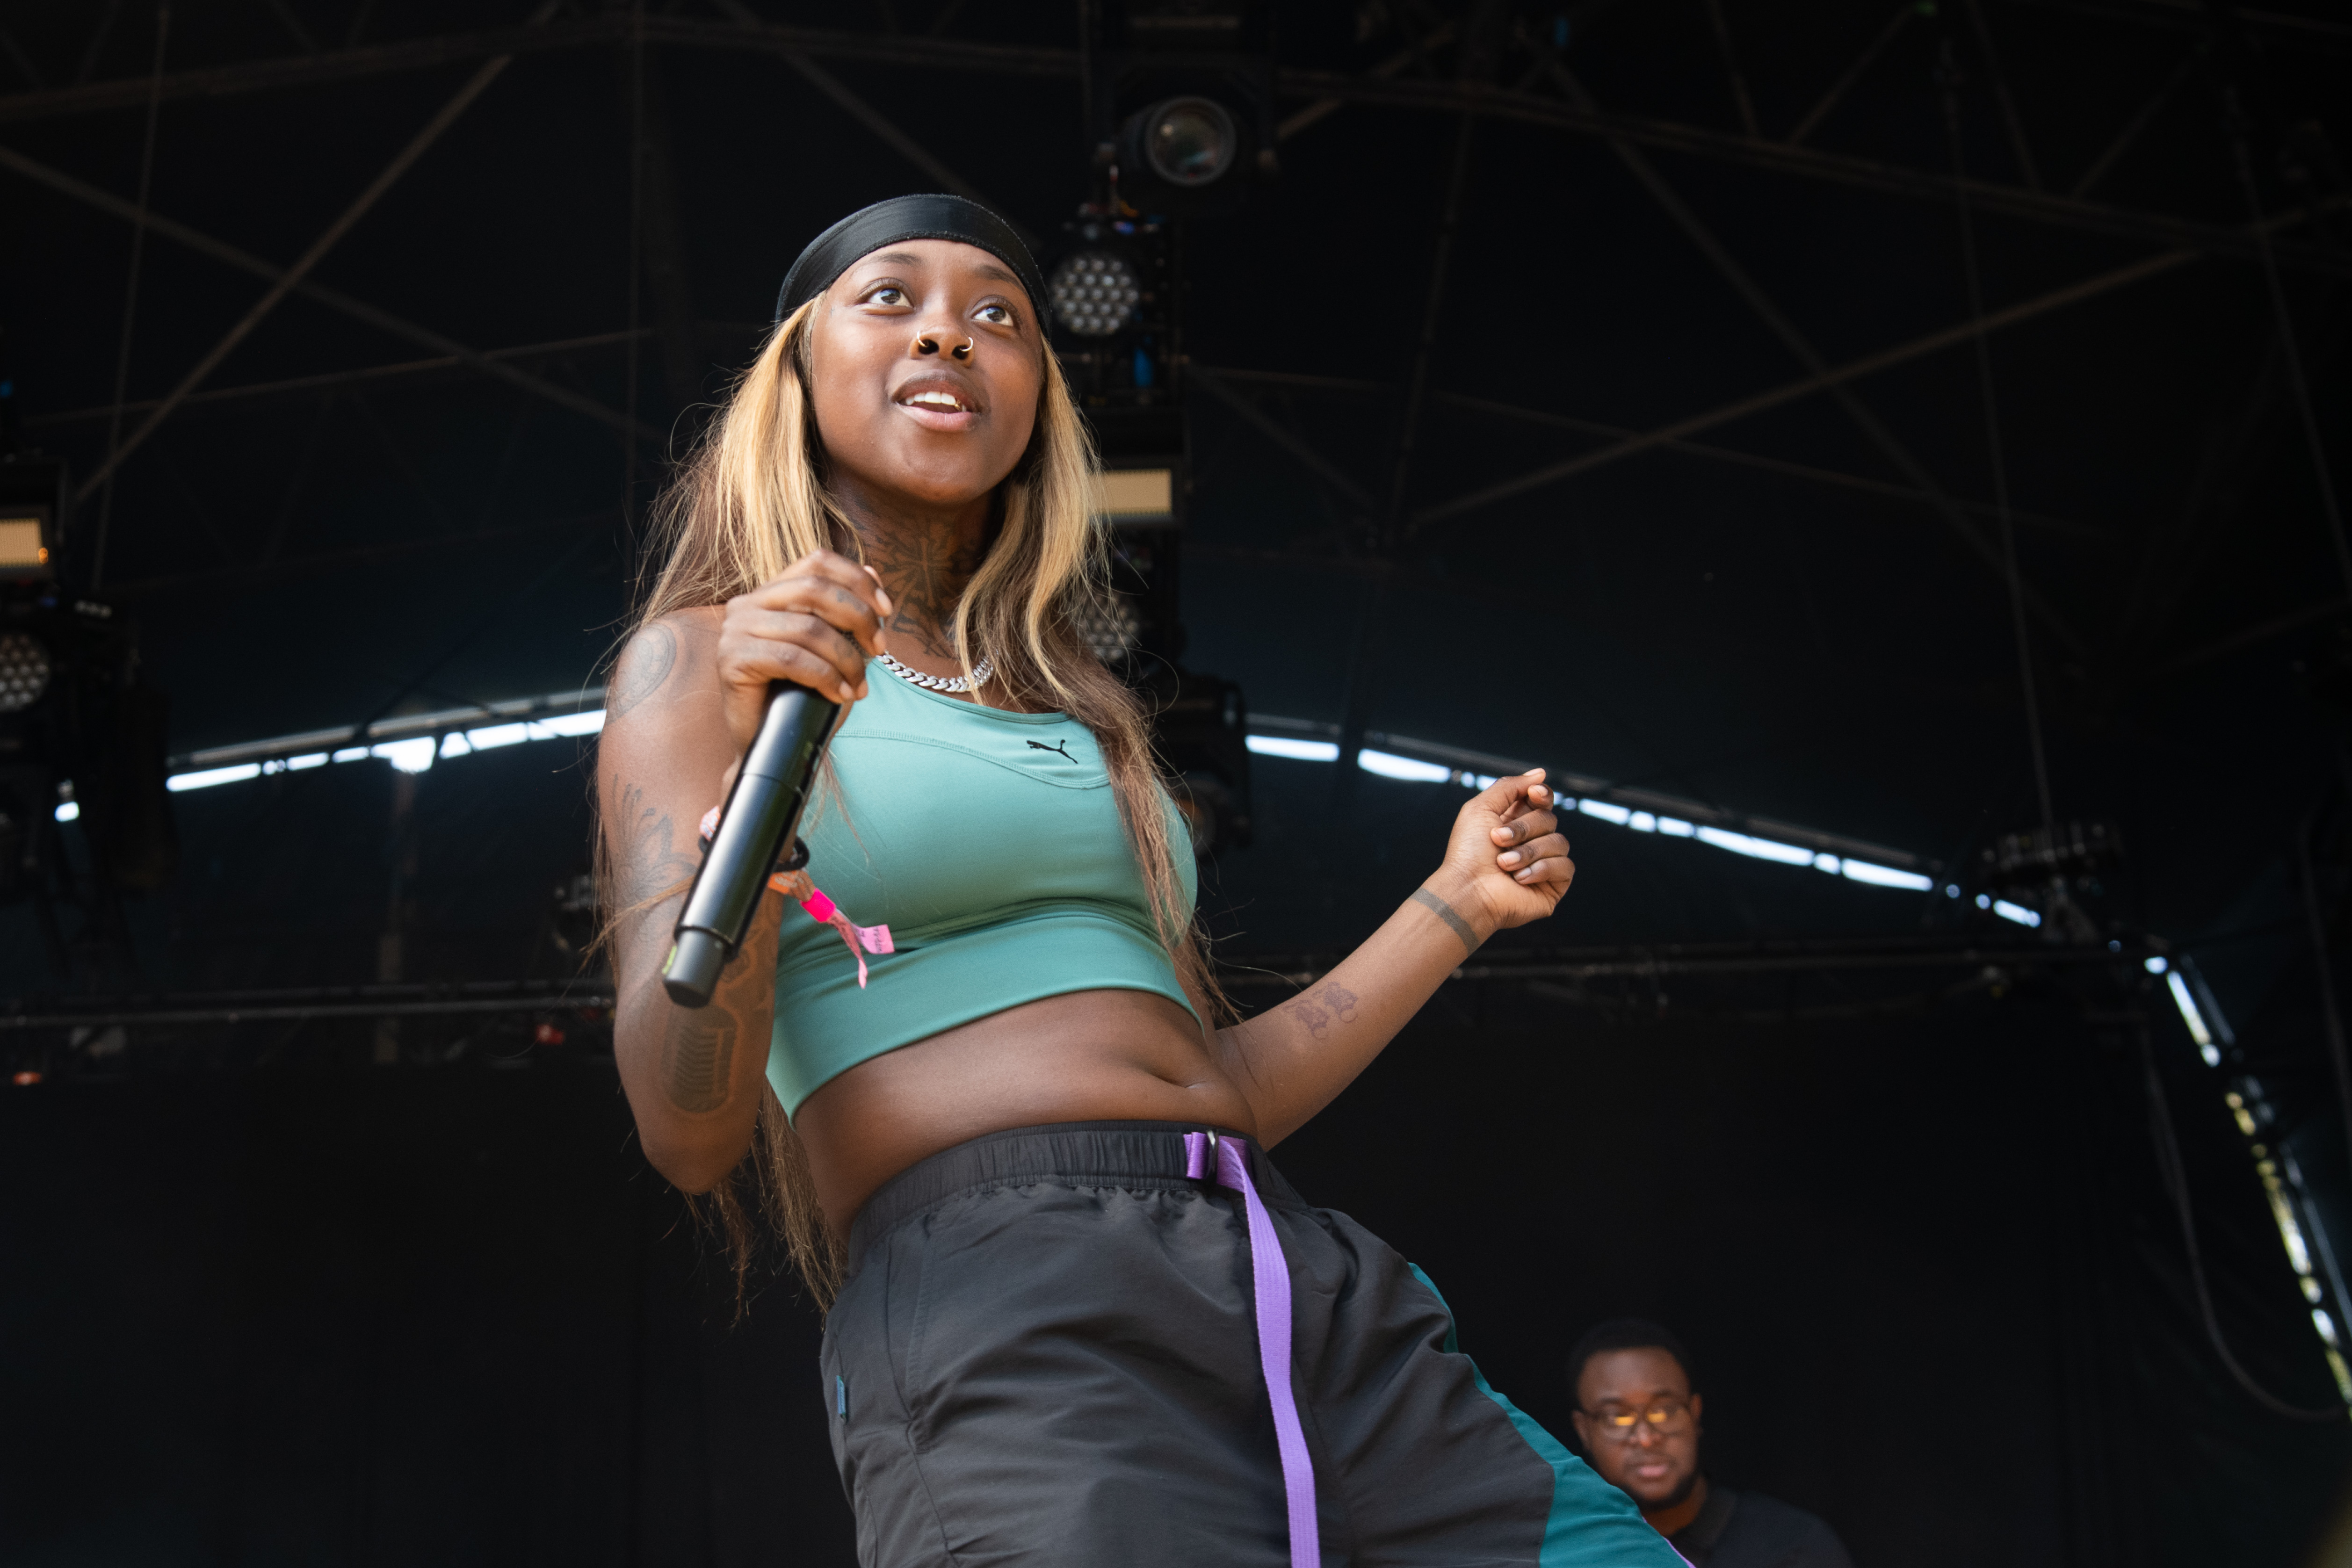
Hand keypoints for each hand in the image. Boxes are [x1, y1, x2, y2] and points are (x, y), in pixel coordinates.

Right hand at [714, 550, 895, 756]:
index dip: (857, 579)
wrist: (773, 747)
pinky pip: (792, 659)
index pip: (817, 561)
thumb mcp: (835, 648)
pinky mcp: (732, 660)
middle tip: (880, 649)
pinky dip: (826, 677)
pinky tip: (840, 694)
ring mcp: (734, 630)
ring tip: (859, 685)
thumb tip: (873, 571)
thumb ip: (847, 612)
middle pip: (815, 588)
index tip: (886, 610)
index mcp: (771, 594)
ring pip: (808, 628)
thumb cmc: (804, 697)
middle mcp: (747, 604)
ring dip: (846, 658)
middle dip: (858, 617)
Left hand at [1432, 770, 1574, 935]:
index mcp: (1515, 822)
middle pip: (1549, 819)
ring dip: (1528, 852)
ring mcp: (1544, 864)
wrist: (1467, 890)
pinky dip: (1541, 870)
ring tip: (1504, 864)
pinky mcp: (1553, 886)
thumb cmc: (1467, 853)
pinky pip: (1565, 866)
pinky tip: (1520, 879)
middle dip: (1523, 829)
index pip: (1542, 800)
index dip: (1542, 795)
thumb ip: (1510, 787)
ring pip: (1559, 842)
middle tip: (1497, 840)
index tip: (1534, 795)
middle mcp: (1531, 842)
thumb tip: (1540, 774)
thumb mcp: (1481, 808)